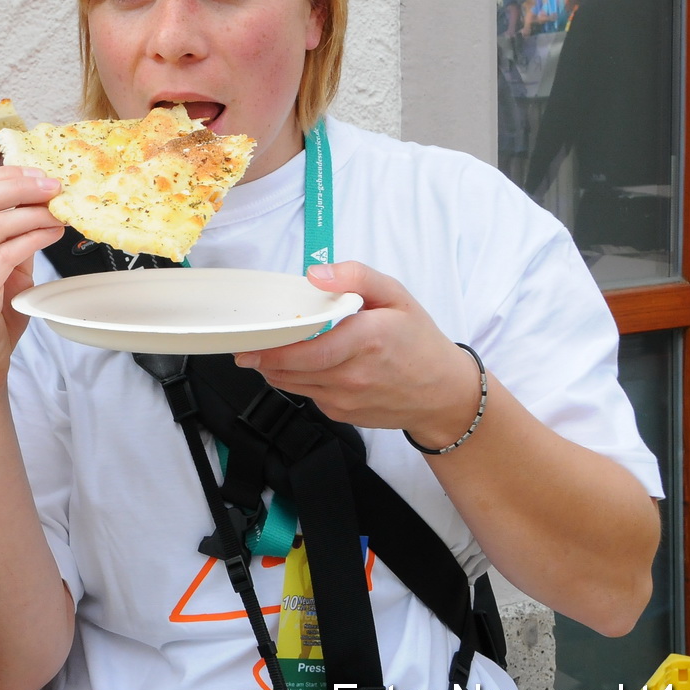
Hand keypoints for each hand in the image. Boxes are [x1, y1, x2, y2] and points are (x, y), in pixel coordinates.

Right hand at [0, 165, 63, 401]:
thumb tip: (43, 203)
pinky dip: (35, 237)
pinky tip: (53, 233)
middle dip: (19, 184)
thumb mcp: (0, 269)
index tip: (37, 173)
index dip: (4, 174)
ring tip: (59, 211)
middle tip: (53, 185)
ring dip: (33, 211)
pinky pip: (7, 253)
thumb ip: (12, 237)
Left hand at [234, 261, 481, 446]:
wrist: (444, 394)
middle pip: (292, 369)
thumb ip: (356, 277)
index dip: (274, 346)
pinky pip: (307, 395)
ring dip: (274, 370)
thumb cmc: (419, 341)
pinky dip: (297, 380)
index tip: (251, 339)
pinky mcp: (341, 414)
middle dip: (264, 358)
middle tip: (245, 347)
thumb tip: (316, 274)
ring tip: (265, 353)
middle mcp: (353, 375)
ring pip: (293, 385)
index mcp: (366, 340)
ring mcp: (346, 400)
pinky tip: (301, 365)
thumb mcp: (396, 295)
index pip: (308, 348)